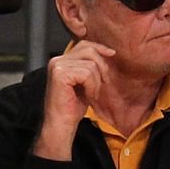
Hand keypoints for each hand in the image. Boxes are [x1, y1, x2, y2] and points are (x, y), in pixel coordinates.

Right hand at [35, 40, 115, 157]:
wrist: (62, 123)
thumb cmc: (73, 106)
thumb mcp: (85, 82)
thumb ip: (90, 66)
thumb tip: (108, 52)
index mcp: (61, 60)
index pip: (83, 45)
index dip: (99, 48)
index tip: (112, 54)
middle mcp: (57, 60)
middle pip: (88, 50)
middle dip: (101, 66)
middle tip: (103, 83)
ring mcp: (57, 66)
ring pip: (90, 64)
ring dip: (96, 81)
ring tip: (92, 93)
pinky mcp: (60, 74)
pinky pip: (87, 73)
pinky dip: (92, 85)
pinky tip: (89, 95)